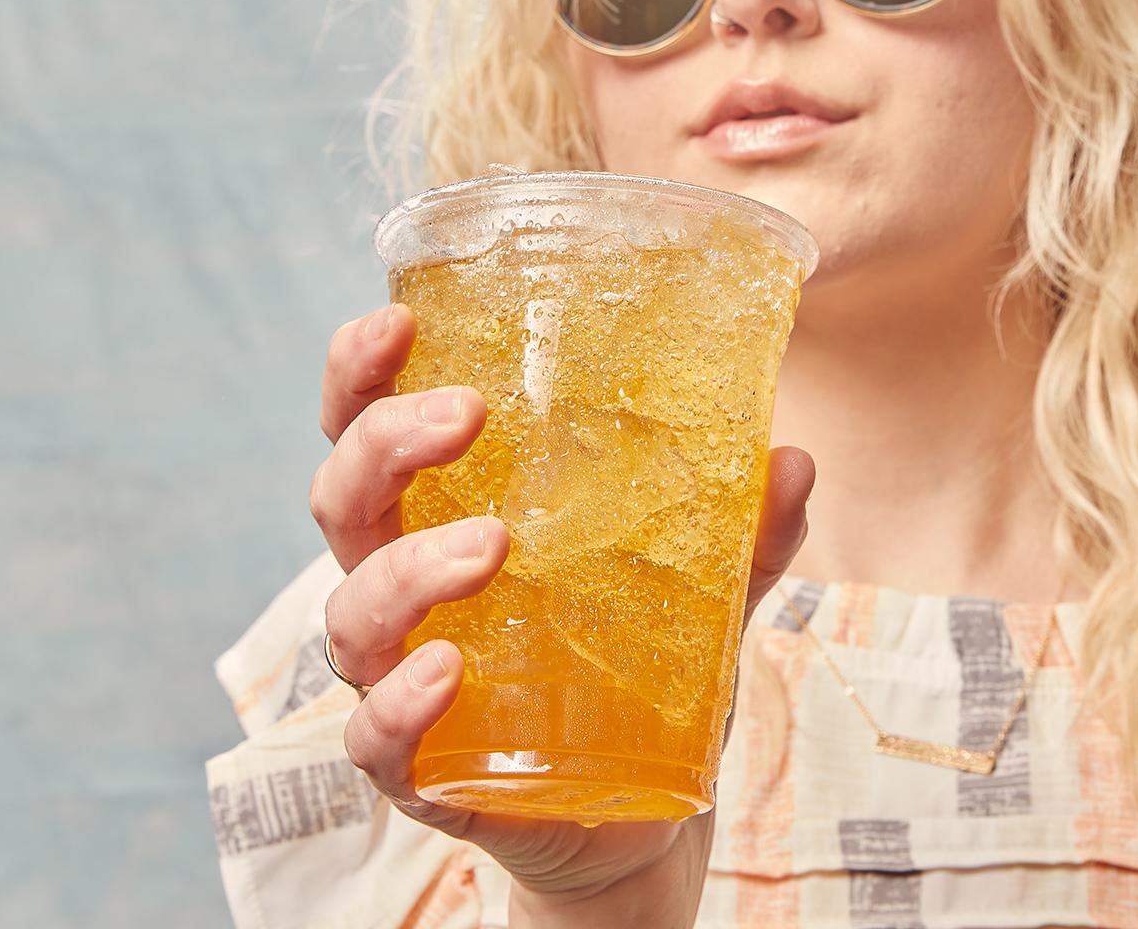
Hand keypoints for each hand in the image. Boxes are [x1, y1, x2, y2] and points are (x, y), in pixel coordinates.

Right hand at [311, 302, 815, 912]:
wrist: (631, 814)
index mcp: (445, 512)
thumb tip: (793, 459)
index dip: (360, 373)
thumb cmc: (632, 666)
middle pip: (344, 498)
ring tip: (491, 546)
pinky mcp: (419, 768)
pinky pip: (372, 738)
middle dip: (384, 442)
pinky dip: (398, 703)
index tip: (398, 322)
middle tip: (464, 413)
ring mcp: (401, 676)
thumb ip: (742, 527)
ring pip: (349, 611)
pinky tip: (447, 673)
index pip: (368, 427)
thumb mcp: (695, 584)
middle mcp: (403, 584)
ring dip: (407, 568)